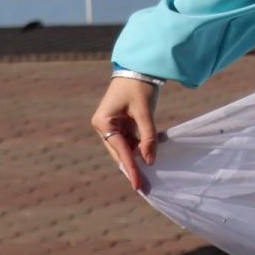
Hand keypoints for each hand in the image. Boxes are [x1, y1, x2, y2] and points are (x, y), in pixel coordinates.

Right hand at [90, 76, 160, 192]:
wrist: (138, 68)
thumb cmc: (139, 86)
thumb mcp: (145, 111)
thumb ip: (148, 136)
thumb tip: (150, 161)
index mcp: (103, 122)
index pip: (119, 151)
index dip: (130, 168)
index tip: (137, 185)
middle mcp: (103, 126)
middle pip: (119, 152)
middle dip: (132, 168)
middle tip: (144, 186)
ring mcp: (110, 125)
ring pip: (124, 148)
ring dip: (136, 159)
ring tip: (147, 176)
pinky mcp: (119, 123)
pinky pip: (129, 141)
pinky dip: (139, 148)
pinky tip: (148, 157)